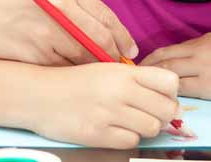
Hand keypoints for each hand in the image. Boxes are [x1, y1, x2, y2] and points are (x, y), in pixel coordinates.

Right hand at [0, 0, 138, 65]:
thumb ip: (70, 3)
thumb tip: (99, 26)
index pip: (105, 15)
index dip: (121, 35)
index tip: (128, 49)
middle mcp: (60, 8)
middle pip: (100, 39)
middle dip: (112, 55)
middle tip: (118, 64)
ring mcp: (49, 33)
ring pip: (84, 57)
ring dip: (92, 66)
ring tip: (94, 70)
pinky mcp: (37, 55)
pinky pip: (64, 68)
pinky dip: (71, 73)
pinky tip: (69, 74)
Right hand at [34, 63, 179, 148]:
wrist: (40, 95)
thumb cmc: (74, 82)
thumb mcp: (106, 69)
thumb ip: (135, 80)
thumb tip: (167, 98)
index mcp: (124, 72)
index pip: (170, 82)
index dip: (170, 92)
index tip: (161, 95)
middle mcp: (120, 91)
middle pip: (167, 109)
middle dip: (163, 114)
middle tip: (149, 112)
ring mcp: (110, 114)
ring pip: (152, 128)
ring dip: (144, 127)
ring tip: (130, 121)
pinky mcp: (99, 135)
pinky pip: (131, 142)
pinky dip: (127, 138)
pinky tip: (114, 129)